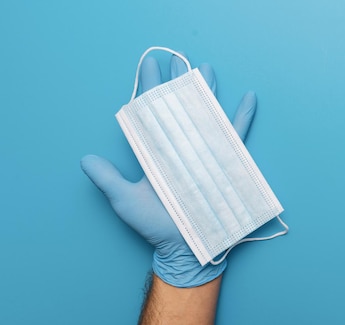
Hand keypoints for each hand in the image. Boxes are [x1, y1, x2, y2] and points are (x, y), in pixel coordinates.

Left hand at [81, 53, 256, 286]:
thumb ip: (107, 179)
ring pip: (207, 115)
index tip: (149, 65)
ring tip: (207, 69)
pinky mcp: (223, 163)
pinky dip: (242, 117)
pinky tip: (247, 98)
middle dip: (179, 82)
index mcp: (156, 151)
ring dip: (207, 92)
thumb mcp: (125, 201)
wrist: (183, 246)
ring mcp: (203, 153)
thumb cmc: (154, 224)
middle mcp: (180, 148)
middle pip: (180, 108)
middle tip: (179, 58)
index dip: (149, 89)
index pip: (152, 113)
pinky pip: (235, 136)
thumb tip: (85, 159)